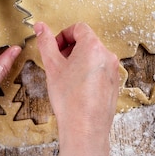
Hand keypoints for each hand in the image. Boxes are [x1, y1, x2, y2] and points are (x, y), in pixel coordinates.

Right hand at [35, 22, 119, 155]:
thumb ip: (46, 42)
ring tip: (66, 77)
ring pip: (93, 56)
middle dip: (70, 49)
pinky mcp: (114, 84)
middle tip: (58, 63)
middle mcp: (107, 56)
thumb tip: (40, 26)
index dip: (63, 35)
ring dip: (78, 60)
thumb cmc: (69, 99)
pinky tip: (77, 88)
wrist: (84, 129)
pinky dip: (88, 72)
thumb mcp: (52, 66)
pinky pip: (99, 70)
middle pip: (87, 41)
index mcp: (93, 47)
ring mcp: (113, 71)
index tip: (55, 47)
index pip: (78, 28)